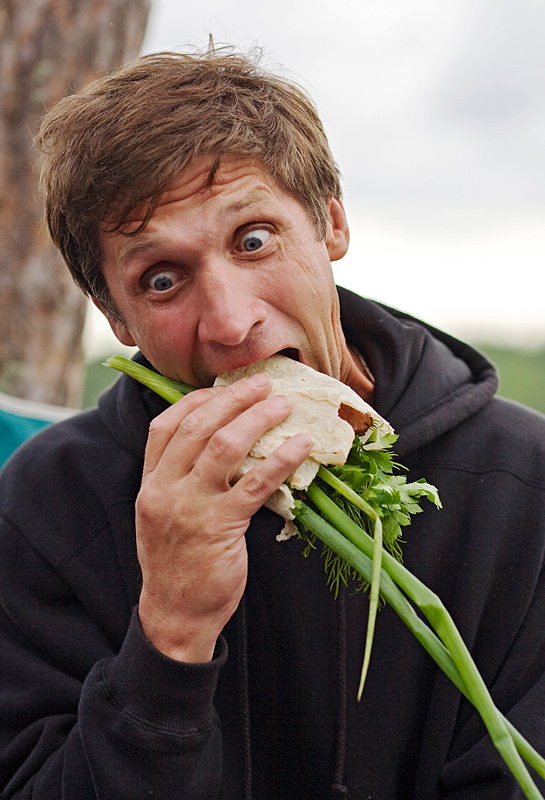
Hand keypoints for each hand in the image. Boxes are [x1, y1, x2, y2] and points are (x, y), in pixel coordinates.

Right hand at [136, 372, 311, 662]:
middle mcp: (165, 489)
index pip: (166, 425)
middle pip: (198, 425)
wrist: (175, 615)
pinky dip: (281, 459)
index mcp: (150, 482)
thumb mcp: (162, 515)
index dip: (197, 399)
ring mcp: (190, 507)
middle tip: (263, 383)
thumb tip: (221, 441)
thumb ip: (180, 479)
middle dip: (233, 398)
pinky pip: (256, 483)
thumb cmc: (176, 562)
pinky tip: (301, 446)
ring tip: (283, 405)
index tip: (224, 387)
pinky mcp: (220, 527)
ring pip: (224, 446)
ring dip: (258, 418)